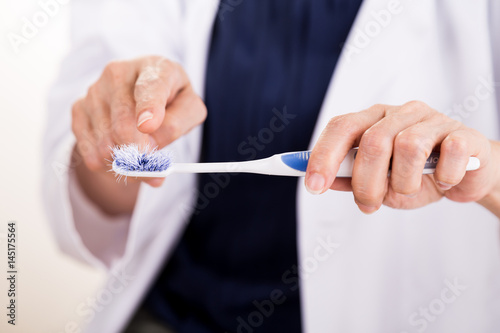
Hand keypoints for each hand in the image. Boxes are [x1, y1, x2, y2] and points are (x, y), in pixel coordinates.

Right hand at [71, 56, 206, 214]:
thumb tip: (151, 148)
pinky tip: (119, 157)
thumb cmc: (171, 100)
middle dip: (138, 152)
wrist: (142, 93)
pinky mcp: (79, 108)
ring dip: (124, 162)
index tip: (148, 127)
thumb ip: (177, 124)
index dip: (148, 108)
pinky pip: (89, 150)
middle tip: (151, 167)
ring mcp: (95, 90)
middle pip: (123, 123)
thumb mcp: (189, 109)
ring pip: (105, 141)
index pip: (151, 87)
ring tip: (138, 159)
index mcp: (155, 68)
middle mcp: (119, 73)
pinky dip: (106, 164)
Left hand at [305, 101, 499, 214]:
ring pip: (408, 146)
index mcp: (373, 120)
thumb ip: (352, 179)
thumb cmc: (417, 176)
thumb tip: (324, 181)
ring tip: (410, 189)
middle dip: (366, 182)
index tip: (313, 186)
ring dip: (403, 182)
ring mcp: (432, 120)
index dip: (324, 155)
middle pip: (373, 141)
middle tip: (369, 204)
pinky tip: (443, 181)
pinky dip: (444, 176)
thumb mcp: (380, 183)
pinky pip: (450, 152)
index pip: (341, 127)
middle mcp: (400, 114)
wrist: (466, 176)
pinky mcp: (463, 133)